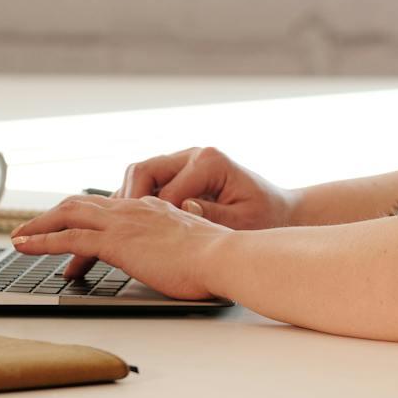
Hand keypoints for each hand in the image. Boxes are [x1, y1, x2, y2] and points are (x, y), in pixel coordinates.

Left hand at [10, 195, 227, 300]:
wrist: (225, 257)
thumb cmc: (218, 258)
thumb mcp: (192, 246)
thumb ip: (177, 246)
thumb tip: (176, 257)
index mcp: (153, 208)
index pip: (109, 207)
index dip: (84, 215)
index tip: (70, 225)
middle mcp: (134, 209)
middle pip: (82, 204)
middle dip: (53, 216)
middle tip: (33, 229)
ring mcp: (123, 224)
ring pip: (69, 215)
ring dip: (39, 226)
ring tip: (19, 238)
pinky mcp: (116, 242)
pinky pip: (69, 238)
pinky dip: (43, 241)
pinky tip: (27, 247)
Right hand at [118, 146, 296, 230]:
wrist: (280, 210)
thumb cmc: (265, 216)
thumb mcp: (243, 221)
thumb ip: (212, 214)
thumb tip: (184, 208)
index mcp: (208, 162)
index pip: (165, 189)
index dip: (150, 217)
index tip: (141, 241)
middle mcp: (193, 156)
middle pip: (142, 171)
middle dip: (128, 202)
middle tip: (117, 232)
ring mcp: (184, 162)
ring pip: (140, 176)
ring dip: (128, 201)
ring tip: (120, 230)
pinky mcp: (180, 174)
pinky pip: (148, 184)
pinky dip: (137, 202)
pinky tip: (132, 226)